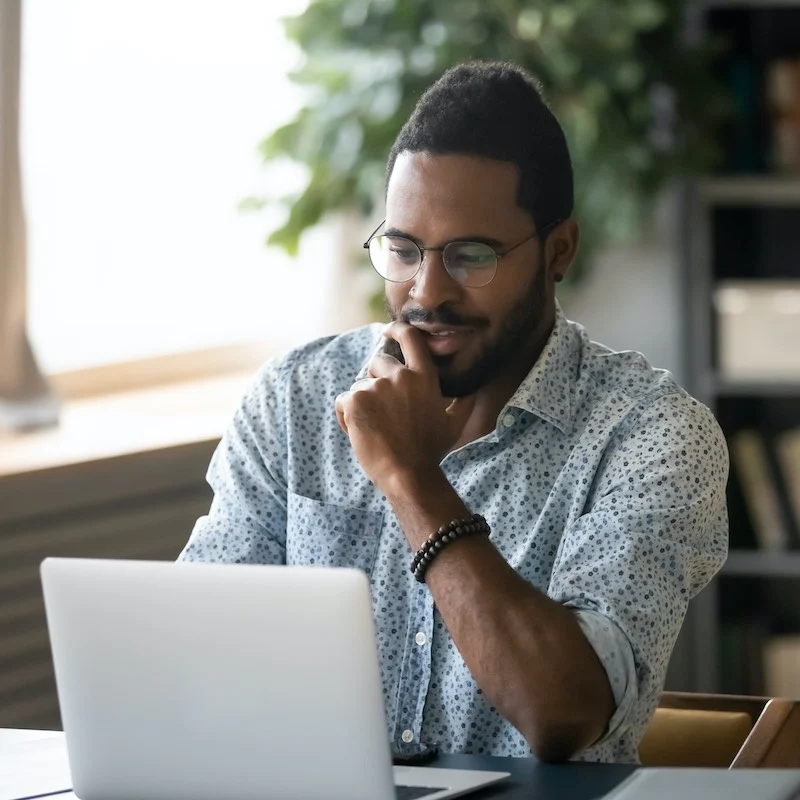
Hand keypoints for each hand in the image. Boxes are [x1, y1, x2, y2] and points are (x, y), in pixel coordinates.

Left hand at [335, 322, 475, 492]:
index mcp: (424, 378)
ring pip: (360, 386)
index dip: (397, 330)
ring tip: (374, 429)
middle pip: (377, 362)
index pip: (410, 339)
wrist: (408, 474)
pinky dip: (346, 417)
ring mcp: (376, 387)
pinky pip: (344, 401)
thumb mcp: (455, 424)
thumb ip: (465, 402)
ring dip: (362, 404)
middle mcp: (400, 377)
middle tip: (383, 411)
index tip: (387, 330)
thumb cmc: (431, 451)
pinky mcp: (355, 400)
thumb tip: (474, 390)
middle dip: (376, 380)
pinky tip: (360, 433)